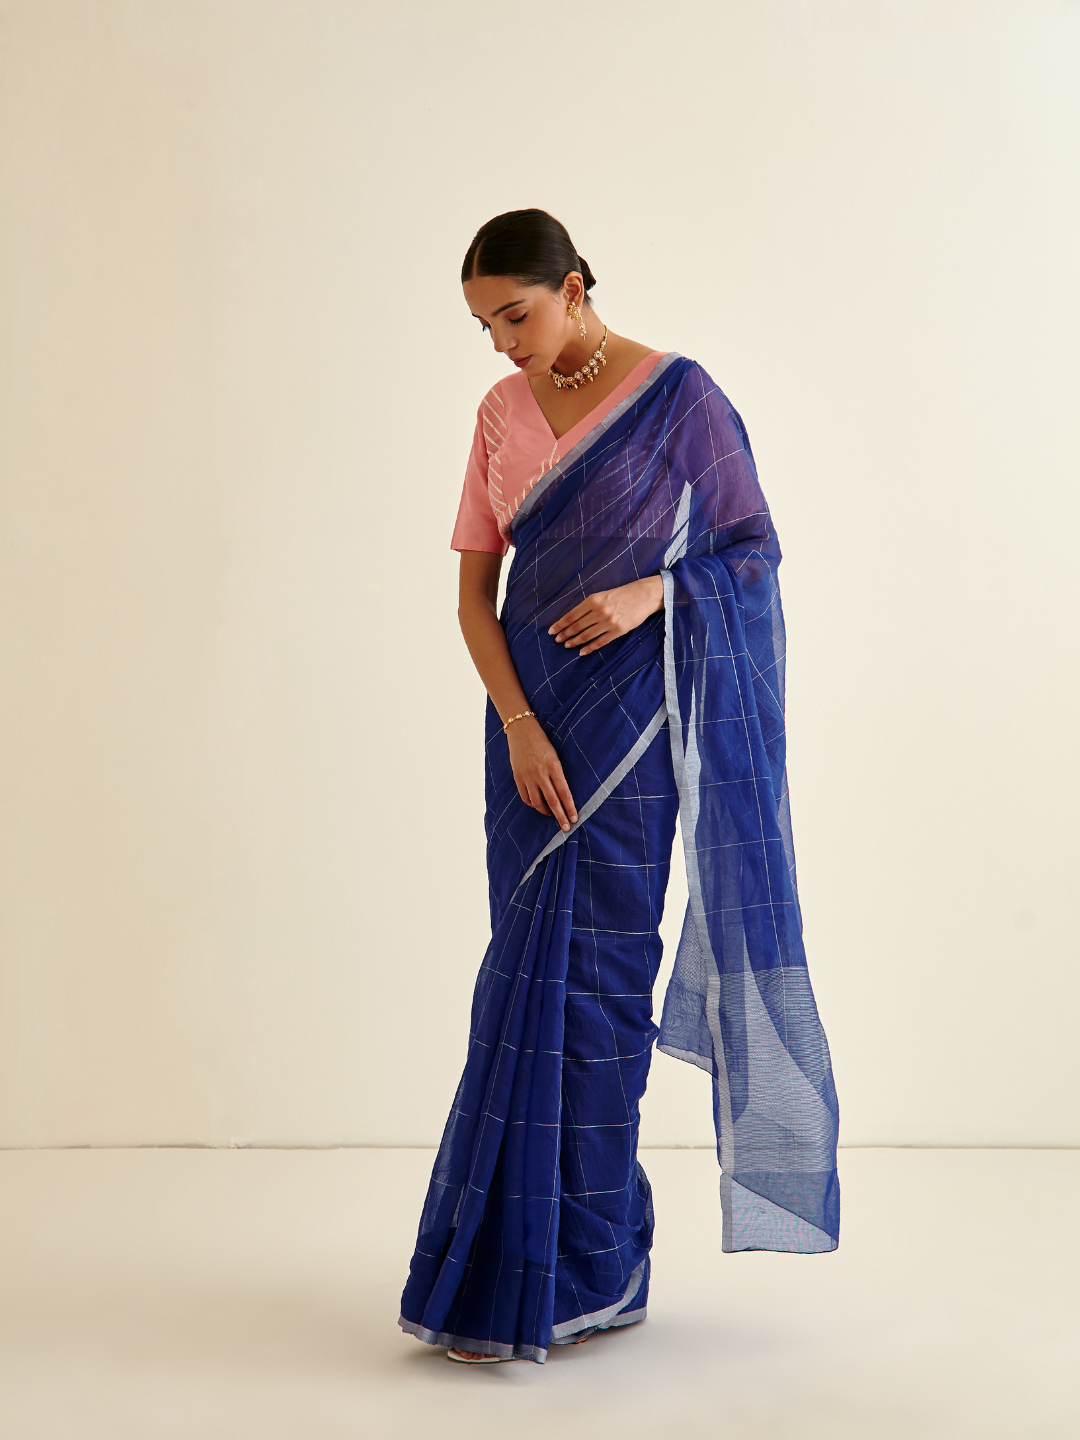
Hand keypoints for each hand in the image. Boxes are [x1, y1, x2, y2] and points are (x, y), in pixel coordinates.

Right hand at [506, 718, 577, 831]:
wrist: (521, 730)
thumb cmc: (542, 742)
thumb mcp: (555, 756)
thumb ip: (558, 774)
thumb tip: (563, 794)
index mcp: (554, 766)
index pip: (564, 793)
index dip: (570, 808)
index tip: (574, 819)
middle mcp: (541, 773)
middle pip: (552, 801)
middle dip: (560, 816)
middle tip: (566, 828)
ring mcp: (528, 776)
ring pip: (537, 802)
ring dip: (545, 811)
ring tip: (551, 814)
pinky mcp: (518, 777)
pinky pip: (525, 797)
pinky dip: (532, 804)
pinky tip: (537, 805)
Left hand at [548, 576, 663, 655]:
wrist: (644, 596)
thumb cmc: (622, 594)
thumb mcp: (602, 595)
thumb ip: (589, 605)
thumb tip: (573, 619)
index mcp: (593, 600)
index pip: (571, 615)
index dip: (560, 624)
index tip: (551, 630)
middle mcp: (599, 611)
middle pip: (577, 626)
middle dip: (565, 634)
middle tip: (557, 640)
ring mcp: (608, 622)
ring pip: (586, 635)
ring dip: (574, 642)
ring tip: (567, 645)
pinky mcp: (617, 631)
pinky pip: (600, 642)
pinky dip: (589, 648)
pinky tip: (581, 652)